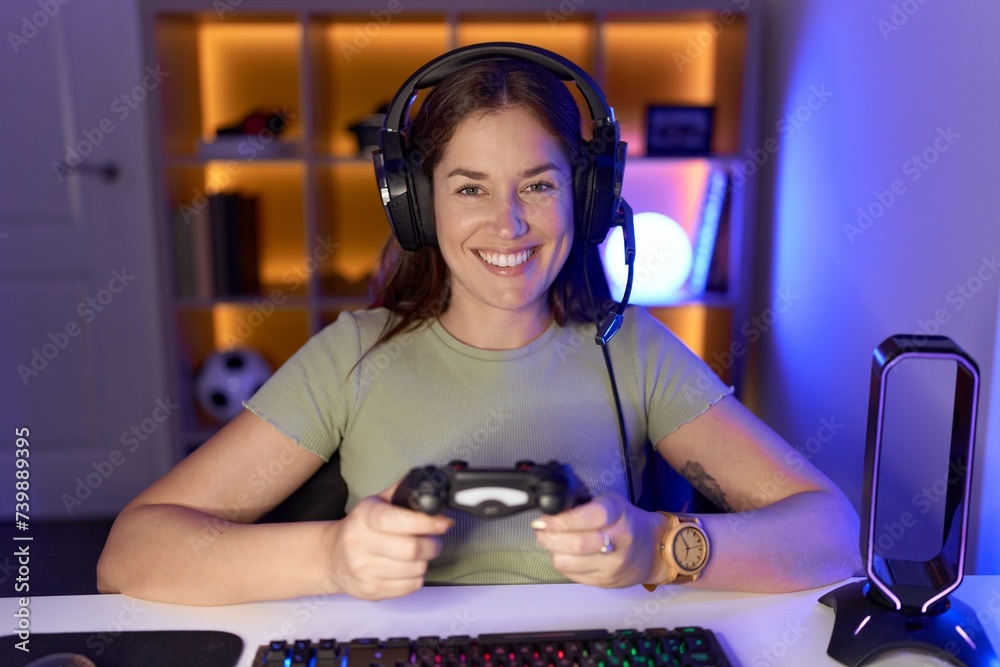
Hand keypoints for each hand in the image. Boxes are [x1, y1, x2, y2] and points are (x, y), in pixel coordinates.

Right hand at [324, 483, 452, 599]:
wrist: (332, 556)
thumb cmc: (360, 528)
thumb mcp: (375, 503)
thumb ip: (400, 493)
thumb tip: (428, 487)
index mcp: (365, 518)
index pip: (399, 520)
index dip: (426, 523)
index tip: (442, 523)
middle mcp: (361, 544)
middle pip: (412, 549)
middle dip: (432, 545)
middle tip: (433, 540)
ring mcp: (364, 570)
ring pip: (414, 569)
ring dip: (425, 562)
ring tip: (419, 554)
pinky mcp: (370, 590)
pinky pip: (409, 587)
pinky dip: (416, 577)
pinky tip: (408, 568)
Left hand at [532, 492, 664, 587]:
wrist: (654, 549)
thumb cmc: (627, 521)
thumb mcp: (611, 503)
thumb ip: (583, 505)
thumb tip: (551, 511)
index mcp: (619, 514)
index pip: (588, 517)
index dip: (561, 519)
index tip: (544, 519)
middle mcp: (619, 541)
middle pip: (575, 544)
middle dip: (549, 536)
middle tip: (541, 529)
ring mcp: (613, 565)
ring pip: (569, 562)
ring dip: (553, 551)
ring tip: (552, 542)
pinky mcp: (606, 582)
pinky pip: (572, 575)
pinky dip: (563, 563)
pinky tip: (565, 554)